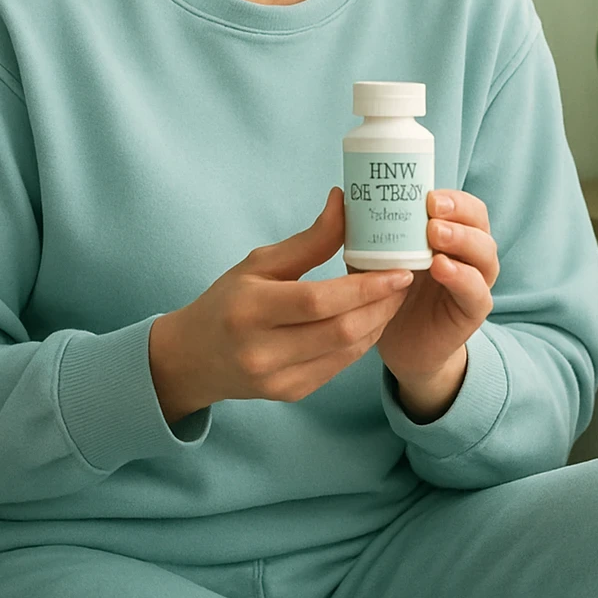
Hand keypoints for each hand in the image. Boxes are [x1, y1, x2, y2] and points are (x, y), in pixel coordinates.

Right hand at [149, 187, 413, 423]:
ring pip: (346, 352)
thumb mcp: (259, 263)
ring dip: (377, 324)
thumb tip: (343, 202)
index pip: (319, 300)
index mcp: (250, 310)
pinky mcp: (290, 394)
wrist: (194, 357)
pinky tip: (370, 321)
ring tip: (392, 298)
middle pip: (339, 329)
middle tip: (403, 281)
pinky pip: (338, 368)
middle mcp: (261, 351)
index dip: (364, 286)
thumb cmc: (227, 301)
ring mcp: (277, 379)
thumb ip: (308, 240)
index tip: (397, 270)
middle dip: (381, 305)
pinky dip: (361, 343)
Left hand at [373, 189, 498, 420]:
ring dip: (463, 239)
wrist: (399, 344)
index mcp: (448, 232)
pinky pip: (478, 292)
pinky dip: (463, 278)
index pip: (462, 204)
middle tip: (432, 209)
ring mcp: (474, 281)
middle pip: (479, 221)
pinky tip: (442, 268)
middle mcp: (467, 253)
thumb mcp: (372, 257)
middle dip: (459, 211)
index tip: (427, 194)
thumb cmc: (388, 292)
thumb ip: (363, 229)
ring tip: (436, 236)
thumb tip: (339, 194)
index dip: (450, 196)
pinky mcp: (472, 311)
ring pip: (485, 253)